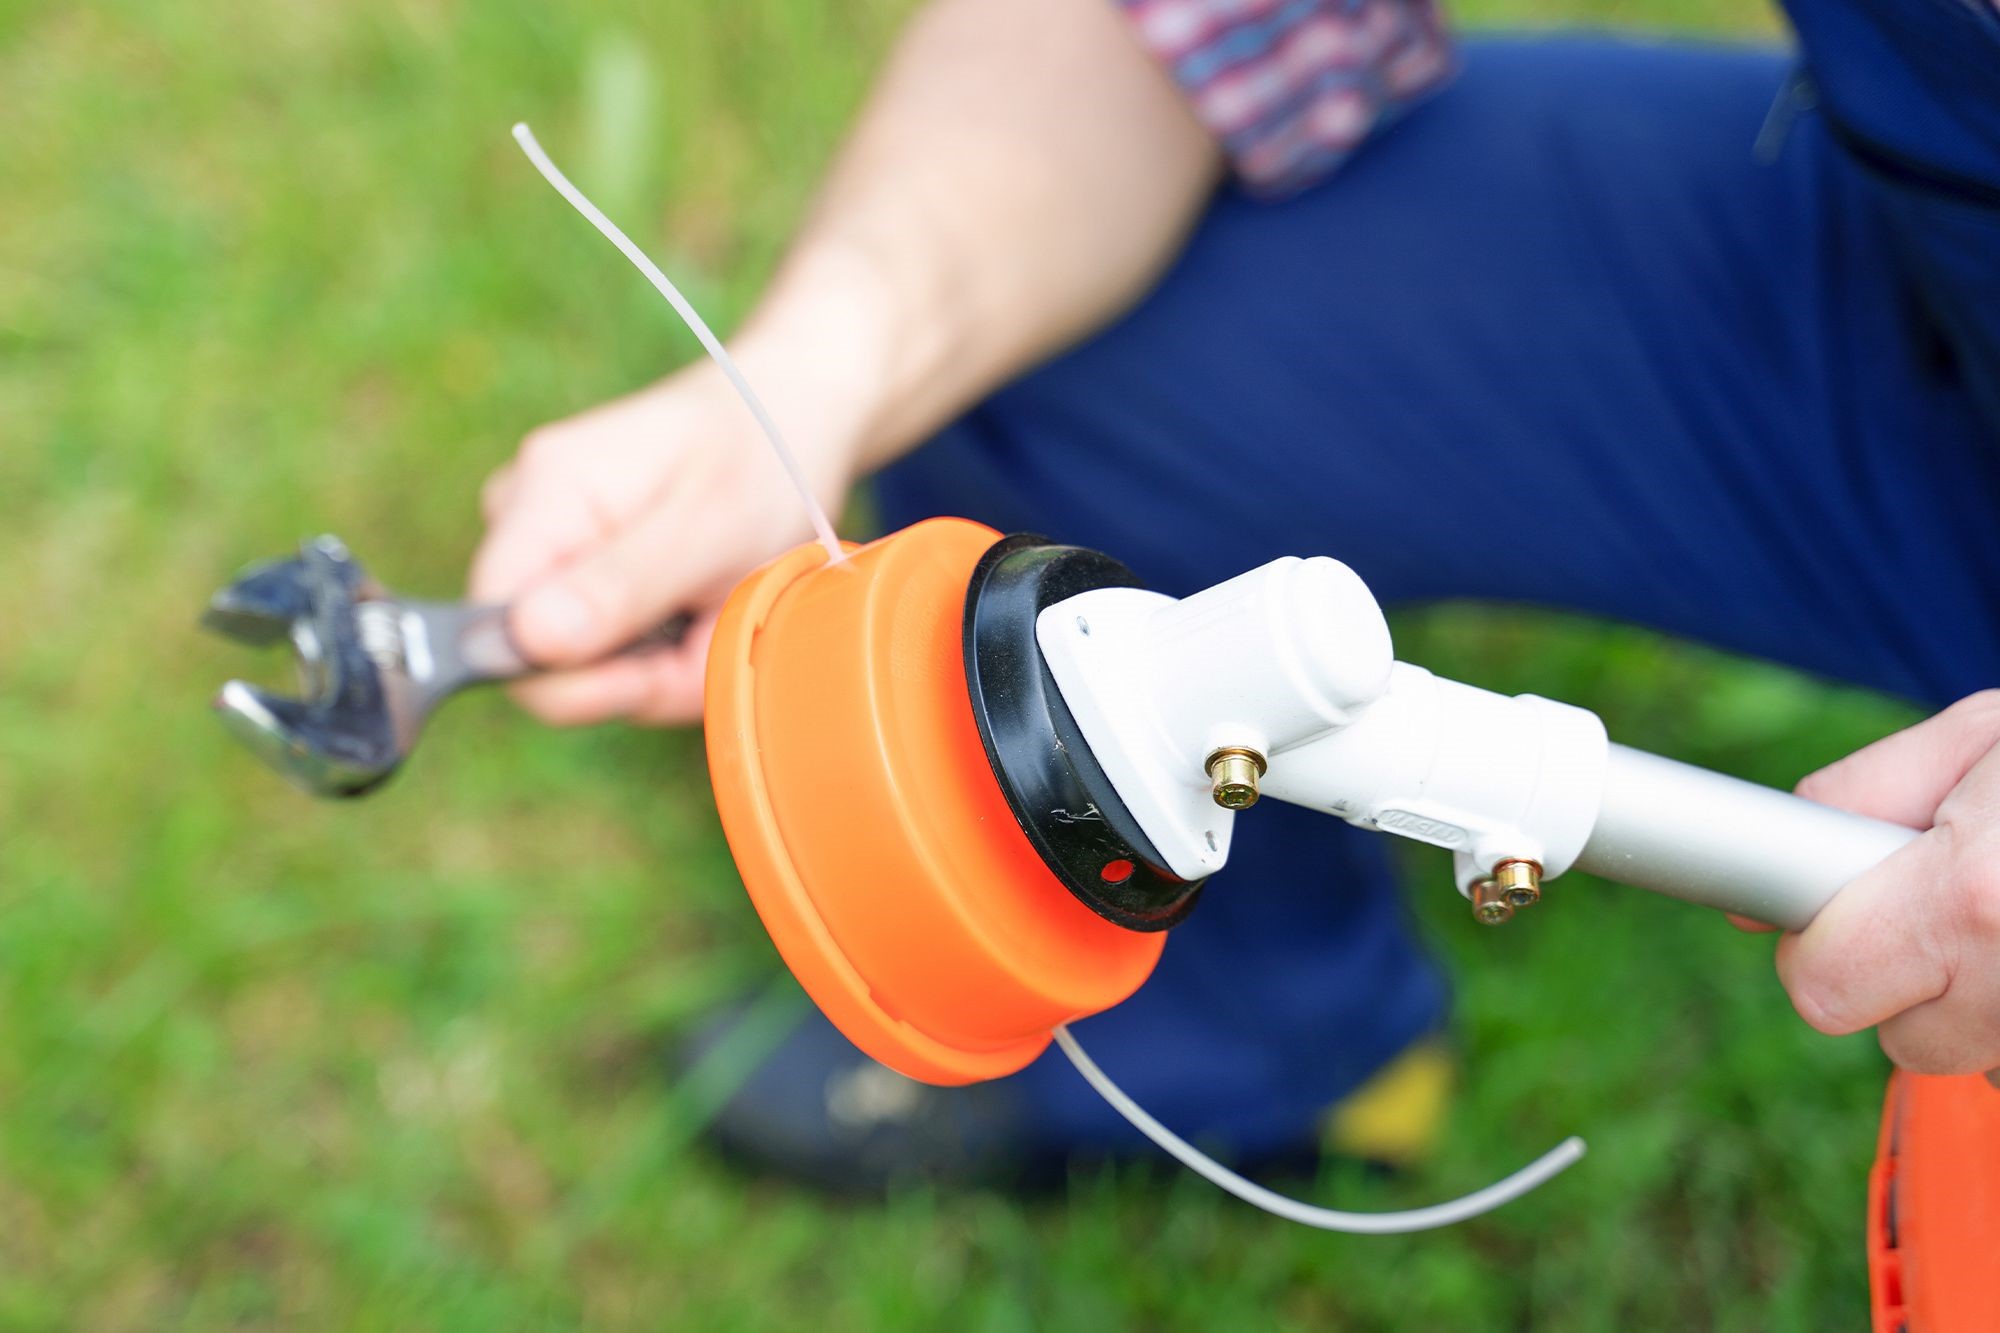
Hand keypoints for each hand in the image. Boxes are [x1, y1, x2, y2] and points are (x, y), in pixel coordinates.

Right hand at [471, 347, 859, 725]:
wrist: (788, 417)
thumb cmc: (761, 462)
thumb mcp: (711, 527)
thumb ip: (622, 587)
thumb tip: (528, 641)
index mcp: (547, 494)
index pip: (492, 631)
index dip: (570, 680)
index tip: (658, 672)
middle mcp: (526, 516)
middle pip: (544, 659)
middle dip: (639, 672)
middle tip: (715, 625)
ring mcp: (550, 544)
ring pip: (586, 665)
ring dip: (665, 662)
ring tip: (719, 604)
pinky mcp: (581, 573)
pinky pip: (612, 651)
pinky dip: (669, 650)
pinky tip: (704, 604)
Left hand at [1767, 691, 1999, 1081]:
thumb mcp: (1980, 737)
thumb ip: (1852, 804)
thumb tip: (1749, 889)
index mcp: (1974, 899)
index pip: (1824, 989)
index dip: (1820, 947)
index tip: (1839, 916)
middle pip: (1899, 1037)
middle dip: (1908, 973)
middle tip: (1960, 898)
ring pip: (1972, 1057)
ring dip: (1982, 999)